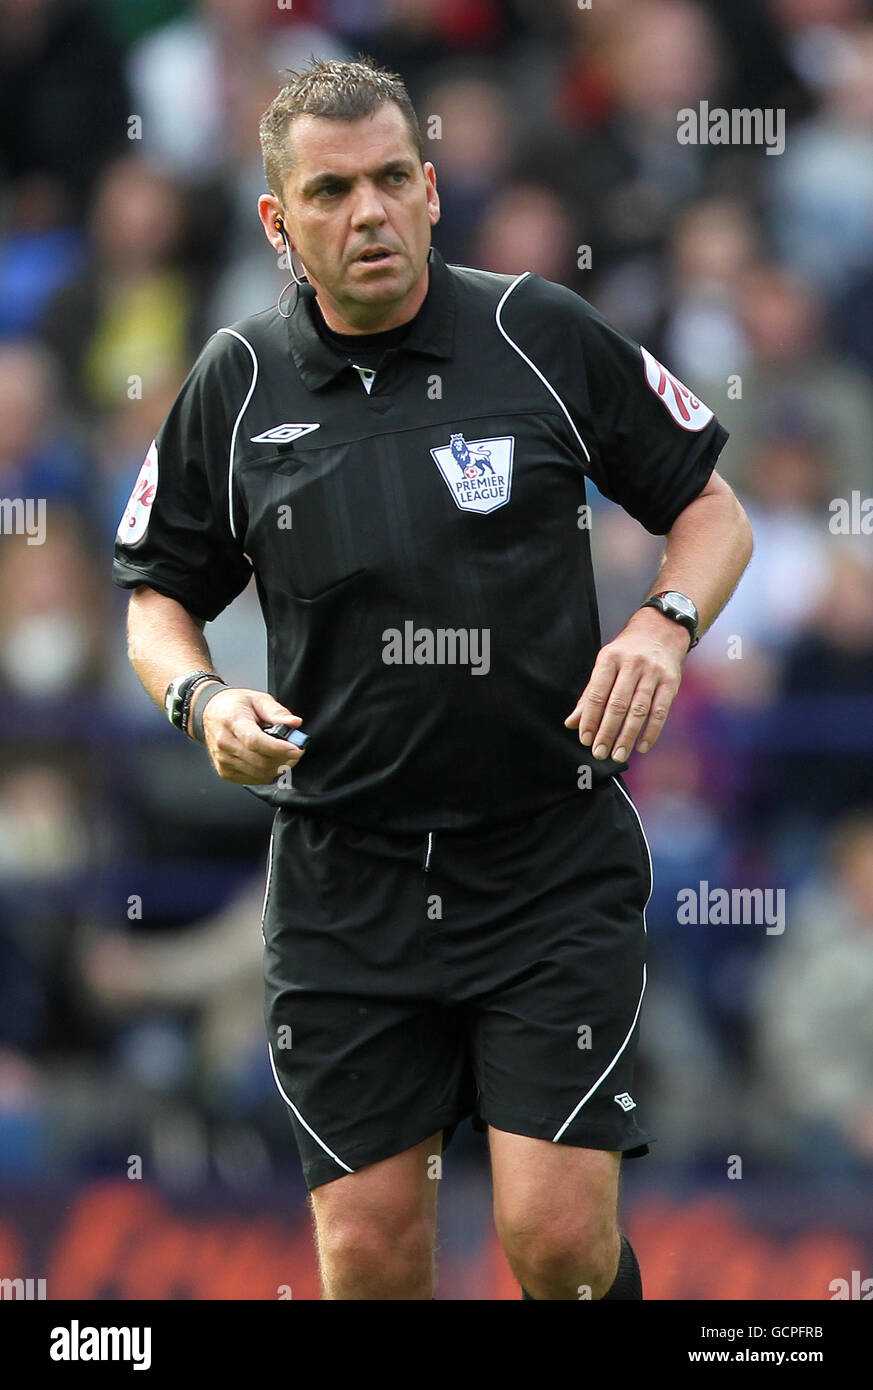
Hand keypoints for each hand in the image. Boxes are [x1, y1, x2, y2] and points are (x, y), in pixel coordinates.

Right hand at [199, 688, 306, 784]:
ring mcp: (223, 760)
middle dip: (284, 759)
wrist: (210, 712)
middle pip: (260, 761)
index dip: (279, 748)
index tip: (296, 748)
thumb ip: (276, 712)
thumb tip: (294, 723)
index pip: (255, 741)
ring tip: (286, 756)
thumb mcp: (257, 699)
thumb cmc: (234, 705)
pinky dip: (267, 774)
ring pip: (259, 773)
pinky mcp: (224, 772)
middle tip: (296, 751)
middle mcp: (224, 743)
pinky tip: (272, 762)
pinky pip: (252, 779)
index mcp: (232, 721)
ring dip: (278, 768)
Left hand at [564, 607, 689, 760]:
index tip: (585, 739)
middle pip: (617, 704)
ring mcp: (653, 672)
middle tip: (599, 753)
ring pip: (638, 710)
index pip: (596, 693)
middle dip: (607, 732)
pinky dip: (651, 731)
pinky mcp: (671, 681)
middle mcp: (631, 664)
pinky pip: (660, 711)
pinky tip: (642, 746)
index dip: (590, 719)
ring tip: (618, 755)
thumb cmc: (628, 651)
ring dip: (628, 736)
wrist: (662, 629)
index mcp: (609, 659)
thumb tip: (572, 722)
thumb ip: (590, 694)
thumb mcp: (605, 664)